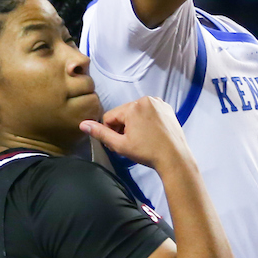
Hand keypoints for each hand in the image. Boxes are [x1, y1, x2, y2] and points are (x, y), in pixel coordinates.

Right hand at [80, 96, 194, 170]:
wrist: (174, 158)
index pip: (110, 117)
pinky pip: (149, 111)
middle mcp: (145, 100)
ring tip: (142, 139)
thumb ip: (101, 133)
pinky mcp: (167, 108)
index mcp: (132, 107)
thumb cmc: (147, 152)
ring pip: (136, 112)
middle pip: (123, 113)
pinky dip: (147, 120)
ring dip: (134, 123)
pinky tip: (151, 133)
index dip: (111, 131)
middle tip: (131, 143)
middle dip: (123, 127)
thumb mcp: (120, 145)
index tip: (119, 143)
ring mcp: (158, 103)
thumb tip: (83, 124)